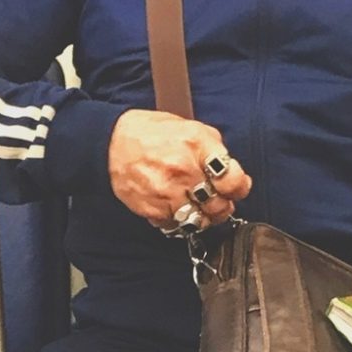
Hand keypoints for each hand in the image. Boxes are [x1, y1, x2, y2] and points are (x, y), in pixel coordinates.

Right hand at [108, 109, 251, 229]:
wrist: (113, 141)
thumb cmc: (154, 132)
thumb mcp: (192, 128)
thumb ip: (214, 149)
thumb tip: (232, 171)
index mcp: (197, 146)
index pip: (231, 178)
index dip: (239, 187)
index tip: (237, 187)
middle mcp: (183, 170)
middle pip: (218, 205)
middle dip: (223, 206)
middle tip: (220, 200)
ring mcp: (166, 192)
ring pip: (198, 220)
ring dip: (203, 216)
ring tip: (200, 206)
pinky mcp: (151, 208)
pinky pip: (174, 224)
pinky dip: (179, 219)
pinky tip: (177, 206)